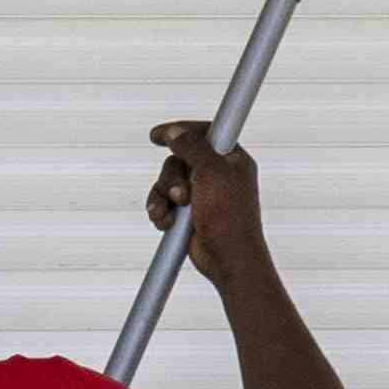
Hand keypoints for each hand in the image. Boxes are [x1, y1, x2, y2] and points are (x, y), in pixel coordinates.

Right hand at [146, 116, 270, 272]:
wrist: (227, 257)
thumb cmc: (229, 217)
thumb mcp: (211, 172)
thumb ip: (192, 147)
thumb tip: (175, 131)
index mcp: (231, 159)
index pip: (204, 132)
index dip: (181, 131)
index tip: (157, 135)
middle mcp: (216, 173)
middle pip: (178, 159)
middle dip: (171, 178)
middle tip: (181, 196)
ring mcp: (202, 192)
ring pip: (167, 181)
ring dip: (162, 197)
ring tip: (169, 213)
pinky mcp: (188, 211)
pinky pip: (163, 201)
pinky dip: (160, 210)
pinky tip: (165, 222)